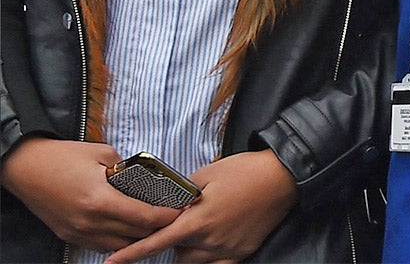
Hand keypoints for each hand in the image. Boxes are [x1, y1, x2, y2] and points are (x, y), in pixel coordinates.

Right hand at [0, 138, 183, 251]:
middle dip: (157, 227)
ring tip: (152, 222)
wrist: (26, 169)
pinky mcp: (70, 236)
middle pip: (135, 236)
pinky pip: (101, 245)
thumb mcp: (102, 153)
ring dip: (137, 236)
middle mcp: (90, 222)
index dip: (167, 216)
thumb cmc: (63, 157)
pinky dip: (118, 239)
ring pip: (118, 246)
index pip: (144, 217)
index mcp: (101, 200)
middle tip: (172, 215)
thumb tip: (144, 177)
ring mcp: (79, 232)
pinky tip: (126, 226)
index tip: (182, 209)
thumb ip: (126, 168)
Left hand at [106, 149, 296, 263]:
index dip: (131, 254)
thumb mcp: (207, 174)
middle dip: (174, 241)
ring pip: (194, 262)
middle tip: (186, 219)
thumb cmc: (245, 170)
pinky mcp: (241, 253)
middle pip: (176, 254)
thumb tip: (165, 205)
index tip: (111, 262)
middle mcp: (209, 242)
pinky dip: (208, 257)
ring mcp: (226, 250)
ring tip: (202, 227)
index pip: (155, 243)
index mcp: (197, 221)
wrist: (283, 176)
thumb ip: (182, 194)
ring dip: (190, 249)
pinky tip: (214, 240)